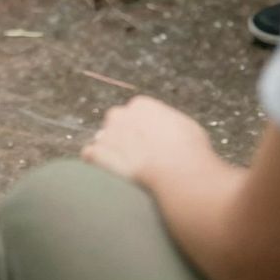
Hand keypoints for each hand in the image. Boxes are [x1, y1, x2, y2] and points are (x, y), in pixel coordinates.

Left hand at [82, 94, 211, 189]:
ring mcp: (109, 135)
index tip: (145, 139)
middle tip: (133, 153)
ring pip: (102, 139)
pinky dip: (94, 162)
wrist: (179, 174)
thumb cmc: (189, 152)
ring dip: (109, 150)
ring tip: (122, 167)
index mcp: (143, 105)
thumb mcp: (186, 127)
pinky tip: (101, 170)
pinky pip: (90, 154)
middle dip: (121, 135)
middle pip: (115, 122)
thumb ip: (168, 123)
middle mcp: (122, 115)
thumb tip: (166, 129)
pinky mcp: (101, 155)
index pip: (134, 111)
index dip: (139, 127)